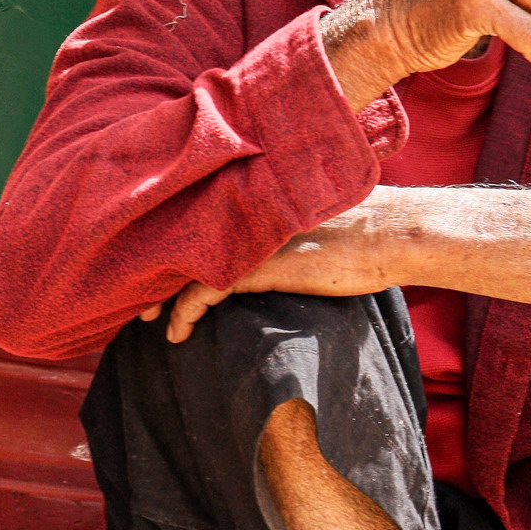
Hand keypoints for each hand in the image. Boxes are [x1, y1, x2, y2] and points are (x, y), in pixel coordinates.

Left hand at [140, 200, 393, 342]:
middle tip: (139, 302)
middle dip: (155, 272)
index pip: (199, 221)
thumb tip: (278, 246)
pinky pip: (203, 290)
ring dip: (162, 298)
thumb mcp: (315, 221)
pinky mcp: (257, 265)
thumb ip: (284, 226)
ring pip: (184, 266)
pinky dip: (185, 311)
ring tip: (152, 323)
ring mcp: (247, 237)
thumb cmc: (365, 231)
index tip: (158, 273)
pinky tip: (179, 330)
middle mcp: (242, 212)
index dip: (173, 249)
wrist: (391, 234)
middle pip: (182, 241)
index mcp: (254, 199)